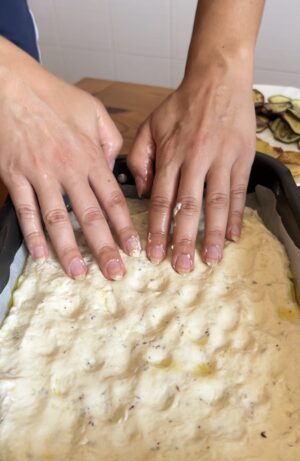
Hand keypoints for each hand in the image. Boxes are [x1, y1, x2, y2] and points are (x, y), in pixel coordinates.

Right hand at [0, 61, 139, 279]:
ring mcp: (40, 176)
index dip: (124, 227)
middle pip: (90, 217)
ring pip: (57, 220)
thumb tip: (114, 166)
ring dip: (69, 249)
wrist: (12, 85)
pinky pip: (26, 211)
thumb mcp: (93, 111)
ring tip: (79, 273)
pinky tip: (41, 256)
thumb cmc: (54, 96)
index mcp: (90, 157)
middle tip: (114, 273)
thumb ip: (110, 140)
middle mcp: (68, 170)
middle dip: (104, 248)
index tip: (134, 249)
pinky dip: (33, 235)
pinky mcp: (16, 177)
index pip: (112, 200)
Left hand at [128, 72, 255, 272]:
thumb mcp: (151, 125)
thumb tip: (143, 192)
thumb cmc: (182, 104)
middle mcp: (196, 159)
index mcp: (172, 154)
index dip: (158, 228)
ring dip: (213, 234)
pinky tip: (233, 237)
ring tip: (210, 259)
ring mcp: (221, 159)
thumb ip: (141, 158)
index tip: (154, 253)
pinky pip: (238, 192)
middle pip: (188, 207)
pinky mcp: (242, 158)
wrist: (217, 78)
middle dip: (183, 239)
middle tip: (180, 266)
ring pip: (216, 203)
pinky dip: (236, 216)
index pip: (163, 199)